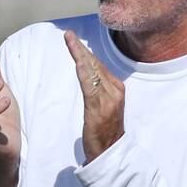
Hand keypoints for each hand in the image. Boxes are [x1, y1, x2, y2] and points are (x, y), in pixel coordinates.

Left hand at [64, 30, 124, 163]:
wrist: (110, 152)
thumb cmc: (105, 130)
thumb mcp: (105, 106)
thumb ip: (99, 91)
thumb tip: (89, 76)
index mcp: (117, 88)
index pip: (100, 65)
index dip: (86, 52)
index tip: (74, 40)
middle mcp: (115, 90)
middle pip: (96, 64)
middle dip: (81, 48)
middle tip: (68, 34)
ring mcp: (108, 99)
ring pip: (92, 71)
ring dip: (80, 54)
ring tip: (70, 41)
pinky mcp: (98, 108)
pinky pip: (89, 85)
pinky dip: (83, 71)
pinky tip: (77, 61)